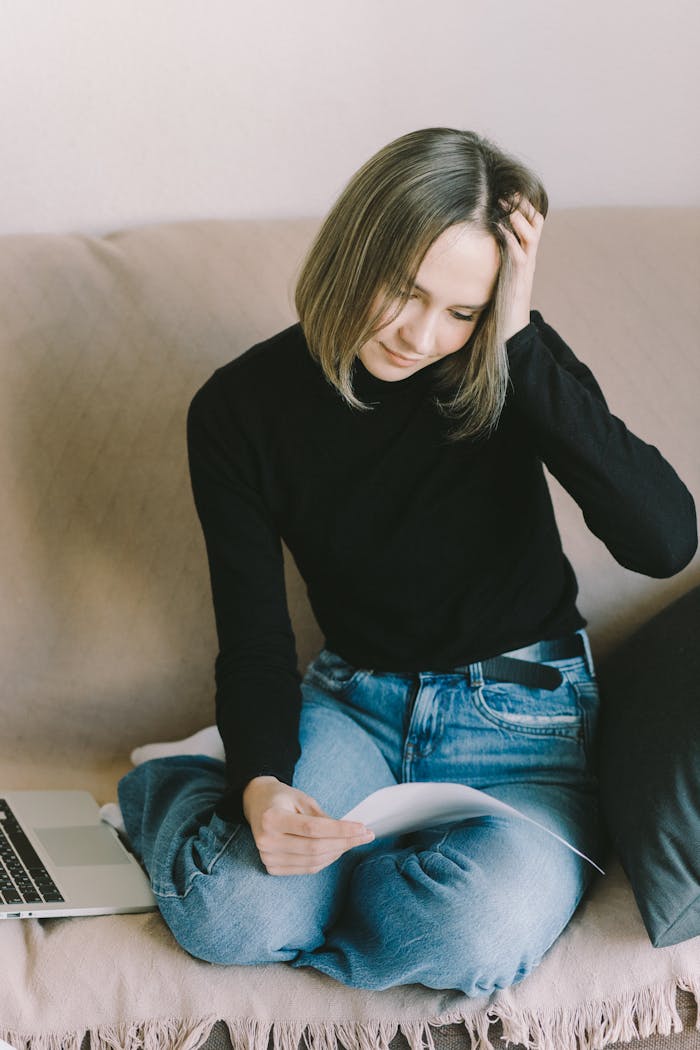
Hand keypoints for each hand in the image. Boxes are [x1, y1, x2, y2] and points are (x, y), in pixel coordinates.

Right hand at [242, 776, 374, 875]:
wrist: (256, 805)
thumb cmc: (282, 798)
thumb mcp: (302, 798)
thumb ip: (323, 817)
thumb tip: (350, 832)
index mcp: (272, 818)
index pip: (313, 828)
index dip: (340, 830)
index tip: (362, 827)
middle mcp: (266, 841)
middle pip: (315, 848)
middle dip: (344, 842)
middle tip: (365, 835)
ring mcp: (267, 857)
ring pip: (313, 861)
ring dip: (338, 852)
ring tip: (353, 841)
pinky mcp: (271, 867)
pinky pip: (306, 868)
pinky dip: (325, 861)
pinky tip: (337, 850)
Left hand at [499, 196, 544, 341]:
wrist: (509, 336)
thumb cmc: (499, 309)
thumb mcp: (496, 278)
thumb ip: (492, 262)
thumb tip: (472, 247)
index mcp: (524, 258)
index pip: (530, 224)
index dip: (522, 206)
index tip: (506, 190)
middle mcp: (528, 260)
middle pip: (535, 223)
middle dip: (522, 204)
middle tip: (506, 189)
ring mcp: (526, 270)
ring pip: (530, 234)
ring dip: (517, 216)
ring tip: (503, 202)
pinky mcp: (519, 281)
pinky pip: (519, 254)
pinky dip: (510, 238)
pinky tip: (498, 227)